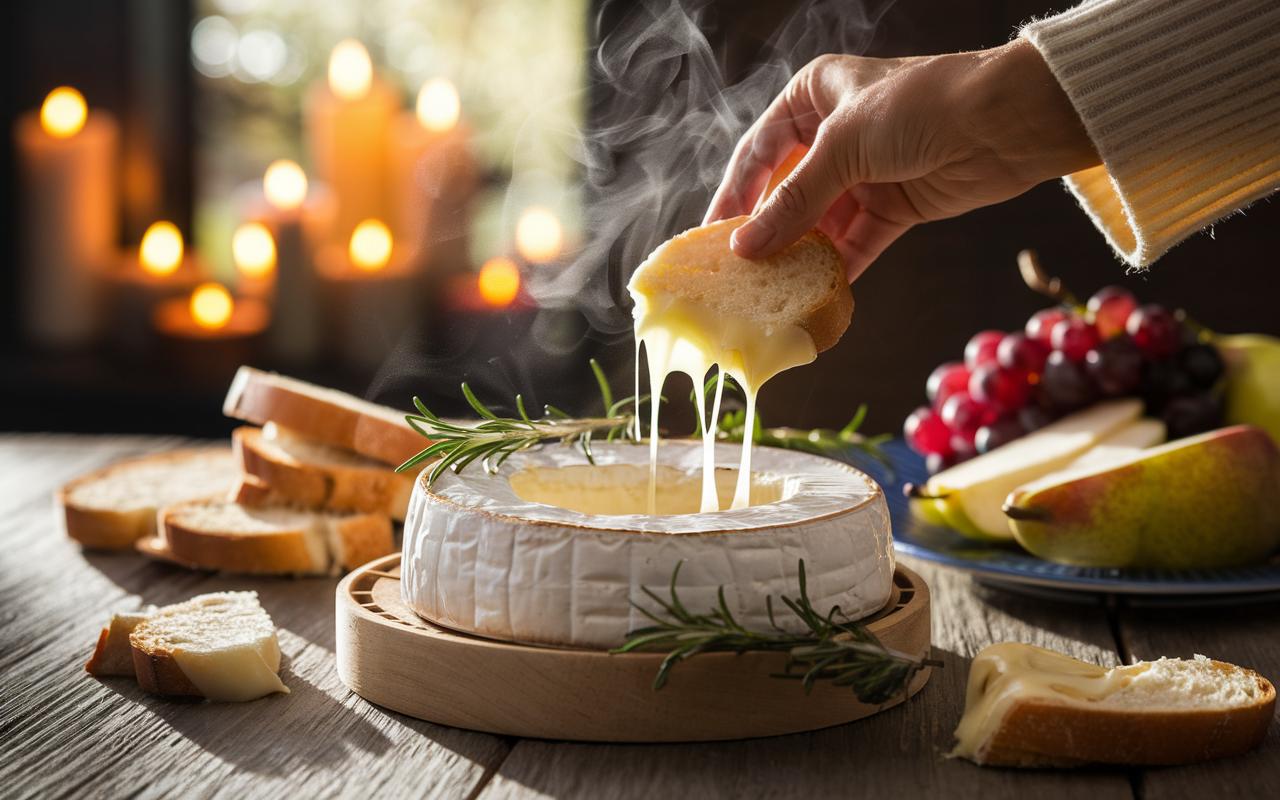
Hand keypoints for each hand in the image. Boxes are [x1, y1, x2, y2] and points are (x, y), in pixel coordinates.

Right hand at [704, 40, 1099, 279]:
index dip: (734, 196)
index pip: (758, 153)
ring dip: (800, 255)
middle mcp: (835, 134)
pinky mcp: (894, 208)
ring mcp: (865, 174)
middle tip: (736, 272)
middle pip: (786, 192)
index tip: (712, 239)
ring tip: (771, 290)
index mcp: (813, 97)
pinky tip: (815, 293)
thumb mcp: (843, 147)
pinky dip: (838, 267)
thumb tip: (745, 246)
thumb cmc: (920, 106)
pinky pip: (856, 243)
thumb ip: (793, 201)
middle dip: (766, 232)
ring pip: (820, 223)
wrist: (1007, 121)